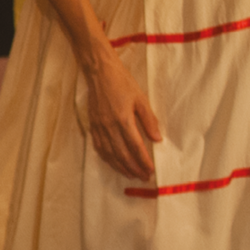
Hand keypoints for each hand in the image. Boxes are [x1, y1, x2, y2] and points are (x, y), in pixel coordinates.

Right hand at [83, 52, 162, 179]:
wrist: (99, 73)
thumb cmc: (122, 83)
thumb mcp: (141, 99)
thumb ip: (148, 120)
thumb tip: (157, 138)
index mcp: (122, 119)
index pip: (135, 146)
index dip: (143, 160)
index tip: (150, 170)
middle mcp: (109, 126)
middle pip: (122, 154)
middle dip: (133, 168)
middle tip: (143, 177)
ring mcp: (99, 127)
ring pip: (109, 154)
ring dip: (120, 167)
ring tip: (130, 174)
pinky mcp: (92, 126)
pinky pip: (99, 147)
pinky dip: (107, 158)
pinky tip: (114, 163)